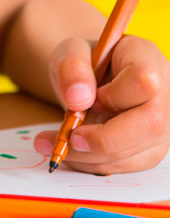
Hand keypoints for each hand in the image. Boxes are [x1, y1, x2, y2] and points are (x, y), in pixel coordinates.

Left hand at [35, 35, 169, 172]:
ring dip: (93, 157)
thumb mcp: (68, 53)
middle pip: (151, 124)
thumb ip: (71, 67)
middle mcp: (164, 91)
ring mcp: (163, 123)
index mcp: (146, 56)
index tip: (87, 99)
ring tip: (57, 146)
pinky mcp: (150, 147)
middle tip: (69, 138)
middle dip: (105, 139)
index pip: (143, 80)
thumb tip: (78, 99)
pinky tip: (72, 153)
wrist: (86, 80)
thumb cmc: (83, 63)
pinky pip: (128, 165)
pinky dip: (95, 163)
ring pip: (139, 152)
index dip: (113, 95)